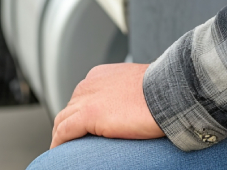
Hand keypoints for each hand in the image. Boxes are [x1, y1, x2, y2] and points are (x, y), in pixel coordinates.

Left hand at [50, 63, 164, 147]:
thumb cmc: (161, 90)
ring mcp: (88, 98)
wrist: (167, 91)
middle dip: (67, 124)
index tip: (81, 127)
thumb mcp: (137, 88)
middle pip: (70, 108)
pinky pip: (64, 131)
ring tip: (62, 150)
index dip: (78, 113)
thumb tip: (130, 108)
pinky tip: (58, 151)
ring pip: (63, 119)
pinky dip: (59, 142)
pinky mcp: (88, 114)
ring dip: (60, 135)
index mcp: (100, 75)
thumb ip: (126, 95)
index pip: (81, 96)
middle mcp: (90, 83)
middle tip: (69, 142)